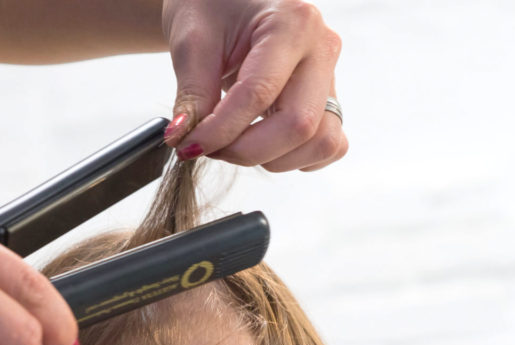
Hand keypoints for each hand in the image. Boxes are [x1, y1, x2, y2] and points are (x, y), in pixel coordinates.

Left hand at [160, 0, 346, 171]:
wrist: (228, 0)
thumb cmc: (212, 8)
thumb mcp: (192, 42)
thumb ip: (192, 94)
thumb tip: (184, 139)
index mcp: (292, 24)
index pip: (258, 95)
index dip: (220, 131)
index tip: (187, 146)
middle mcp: (322, 50)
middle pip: (299, 125)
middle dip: (246, 151)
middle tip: (209, 147)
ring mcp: (330, 76)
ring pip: (321, 141)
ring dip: (272, 159)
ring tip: (233, 144)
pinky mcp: (327, 99)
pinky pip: (329, 145)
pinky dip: (296, 158)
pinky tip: (262, 146)